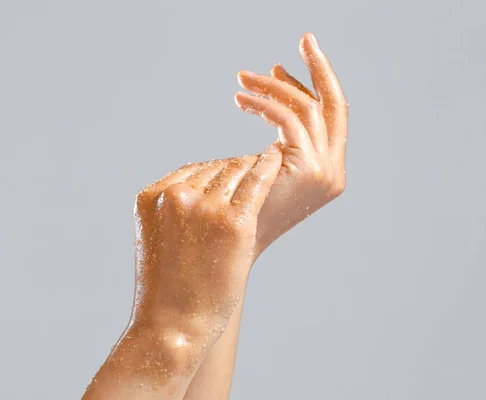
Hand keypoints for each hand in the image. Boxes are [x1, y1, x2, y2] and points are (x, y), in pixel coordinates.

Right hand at [132, 148, 280, 340]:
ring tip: (267, 164)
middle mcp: (177, 196)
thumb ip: (175, 209)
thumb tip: (209, 189)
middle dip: (235, 170)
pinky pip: (257, 182)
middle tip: (254, 167)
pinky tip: (278, 157)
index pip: (193, 170)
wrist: (173, 325)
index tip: (232, 175)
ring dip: (251, 167)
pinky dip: (269, 167)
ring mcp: (207, 208)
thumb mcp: (158, 238)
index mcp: (152, 197)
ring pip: (236, 171)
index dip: (215, 173)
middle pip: (216, 168)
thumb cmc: (168, 288)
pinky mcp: (235, 222)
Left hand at [234, 32, 347, 255]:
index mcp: (329, 172)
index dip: (312, 86)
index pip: (331, 117)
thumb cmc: (240, 208)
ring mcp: (325, 172)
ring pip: (308, 110)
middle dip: (321, 68)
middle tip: (306, 37)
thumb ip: (280, 134)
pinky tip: (241, 99)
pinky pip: (289, 120)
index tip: (281, 68)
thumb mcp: (267, 164)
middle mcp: (334, 172)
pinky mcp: (307, 169)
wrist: (229, 247)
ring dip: (274, 88)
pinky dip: (266, 103)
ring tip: (242, 78)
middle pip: (336, 106)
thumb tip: (273, 86)